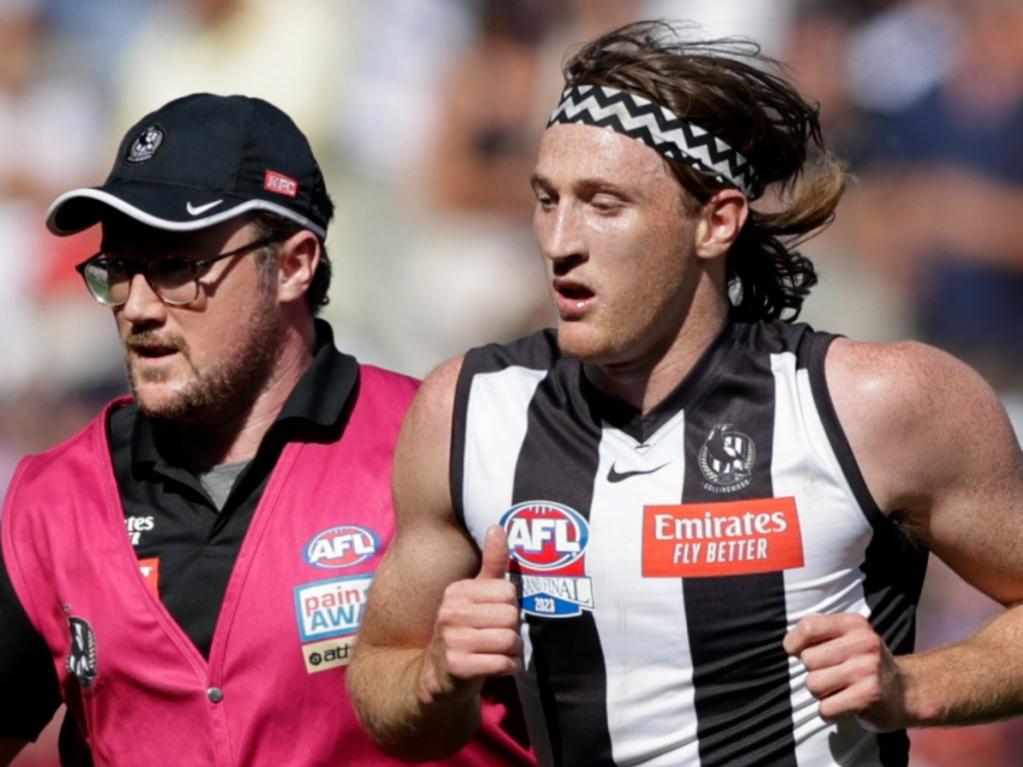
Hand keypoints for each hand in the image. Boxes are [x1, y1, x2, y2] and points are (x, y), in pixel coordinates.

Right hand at [418, 526, 521, 704]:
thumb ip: (491, 564)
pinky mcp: (457, 666)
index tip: (498, 617)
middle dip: (513, 631)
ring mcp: (451, 640)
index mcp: (457, 591)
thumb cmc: (464, 632)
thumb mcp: (475, 596)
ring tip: (501, 652)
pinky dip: (509, 668)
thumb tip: (497, 526)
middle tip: (501, 638)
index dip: (510, 608)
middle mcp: (450, 612)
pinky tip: (500, 667)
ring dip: (514, 651)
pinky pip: (502, 663)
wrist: (437, 677)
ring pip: (509, 639)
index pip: (508, 592)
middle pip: (511, 616)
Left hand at [783, 613, 906, 730]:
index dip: (794, 642)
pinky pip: (826, 708)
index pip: (808, 627)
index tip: (797, 651)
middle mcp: (863, 643)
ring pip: (814, 685)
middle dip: (814, 672)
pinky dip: (830, 712)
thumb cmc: (865, 662)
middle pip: (808, 660)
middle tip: (833, 675)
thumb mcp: (849, 636)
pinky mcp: (868, 697)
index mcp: (854, 624)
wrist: (906, 692)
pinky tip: (845, 705)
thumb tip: (789, 644)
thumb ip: (820, 632)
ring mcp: (866, 670)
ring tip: (840, 689)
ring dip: (821, 693)